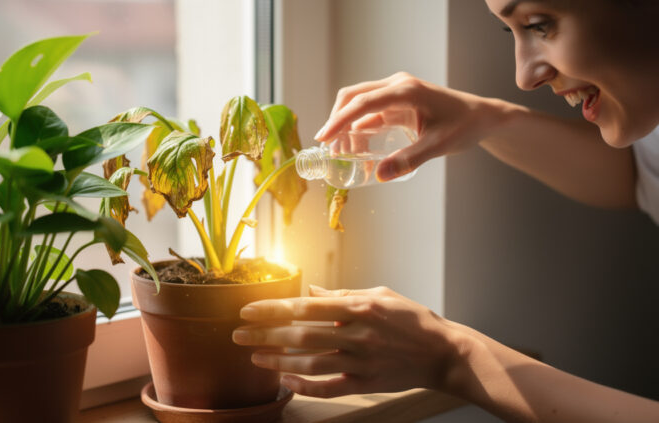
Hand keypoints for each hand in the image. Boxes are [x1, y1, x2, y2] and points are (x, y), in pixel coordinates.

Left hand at [232, 285, 464, 397]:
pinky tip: (286, 382)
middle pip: (300, 336)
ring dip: (278, 362)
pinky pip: (329, 388)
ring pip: (310, 364)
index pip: (305, 307)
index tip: (247, 310)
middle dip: (264, 336)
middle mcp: (357, 335)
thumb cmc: (412, 319)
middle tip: (238, 336)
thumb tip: (310, 292)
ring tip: (255, 359)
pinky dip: (305, 387)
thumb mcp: (380, 295)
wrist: (443, 352)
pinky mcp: (366, 384)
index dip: (272, 309)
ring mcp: (361, 362)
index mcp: (359, 307)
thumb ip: (343, 294)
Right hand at [315, 72, 507, 180]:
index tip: (323, 137)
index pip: (363, 103)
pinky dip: (358, 129)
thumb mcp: (439, 145)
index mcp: (406, 91)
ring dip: (346, 125)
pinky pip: (370, 114)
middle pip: (354, 97)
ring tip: (339, 152)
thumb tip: (379, 175)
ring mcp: (395, 93)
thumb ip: (409, 160)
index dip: (339, 120)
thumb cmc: (465, 126)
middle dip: (336, 120)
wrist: (481, 117)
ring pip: (359, 104)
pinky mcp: (396, 104)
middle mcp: (397, 86)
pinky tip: (355, 148)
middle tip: (327, 147)